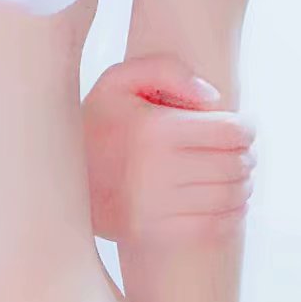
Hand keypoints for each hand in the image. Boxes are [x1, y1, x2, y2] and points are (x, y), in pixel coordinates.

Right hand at [82, 53, 255, 245]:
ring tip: (236, 177)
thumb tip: (213, 98)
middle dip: (246, 157)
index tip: (242, 127)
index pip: (231, 131)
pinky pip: (213, 227)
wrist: (54, 178)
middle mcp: (156, 170)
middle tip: (241, 153)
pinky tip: (230, 204)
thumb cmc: (96, 123)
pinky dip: (232, 216)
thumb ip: (167, 69)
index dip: (246, 128)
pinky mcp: (152, 232)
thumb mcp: (119, 81)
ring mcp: (154, 206)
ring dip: (243, 186)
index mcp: (155, 129)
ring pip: (229, 197)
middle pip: (235, 165)